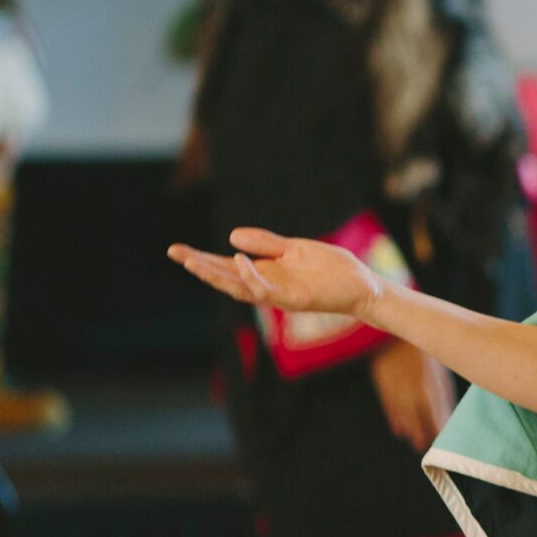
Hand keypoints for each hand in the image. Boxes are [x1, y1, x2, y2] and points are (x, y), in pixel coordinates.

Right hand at [166, 227, 385, 318]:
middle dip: (199, 266)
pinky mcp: (293, 299)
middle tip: (175, 253)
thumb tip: (231, 237)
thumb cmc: (331, 268)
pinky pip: (265, 290)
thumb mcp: (293, 249)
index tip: (177, 249)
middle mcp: (266, 285)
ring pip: (238, 288)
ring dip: (215, 275)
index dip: (202, 258)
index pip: (227, 266)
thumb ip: (265, 243)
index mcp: (265, 272)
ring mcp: (278, 294)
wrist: (361, 284)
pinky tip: (237, 260)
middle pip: (225, 278)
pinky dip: (249, 276)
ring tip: (193, 260)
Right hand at [370, 337, 456, 451]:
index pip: (437, 407)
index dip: (440, 423)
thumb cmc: (423, 346)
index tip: (444, 436)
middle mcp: (414, 385)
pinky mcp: (383, 382)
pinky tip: (400, 430)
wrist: (394, 326)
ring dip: (411, 430)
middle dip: (425, 431)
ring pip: (405, 413)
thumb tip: (447, 409)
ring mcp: (397, 385)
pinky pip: (390, 405)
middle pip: (420, 415)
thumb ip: (442, 386)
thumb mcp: (438, 362)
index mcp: (430, 378)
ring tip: (417, 444)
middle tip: (429, 447)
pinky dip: (395, 419)